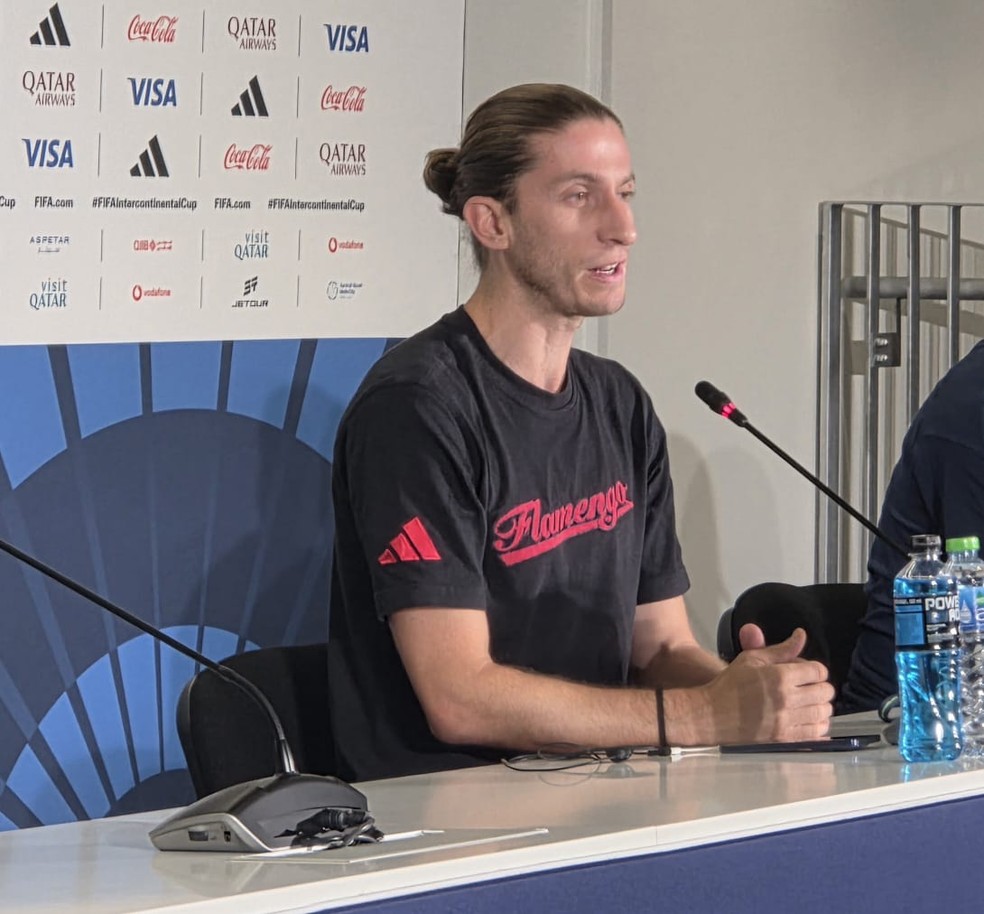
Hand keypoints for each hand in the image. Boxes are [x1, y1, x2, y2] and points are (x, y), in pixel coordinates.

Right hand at [690, 627, 833, 744]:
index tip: (808, 671)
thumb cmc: (730, 684)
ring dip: (821, 706)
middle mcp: (787, 699)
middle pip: (825, 692)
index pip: (818, 671)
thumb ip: (781, 649)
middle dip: (821, 686)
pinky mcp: (785, 738)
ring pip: (824, 713)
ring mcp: (787, 721)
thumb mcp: (752, 658)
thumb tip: (801, 635)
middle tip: (809, 686)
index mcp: (780, 676)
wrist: (712, 714)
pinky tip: (810, 719)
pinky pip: (816, 733)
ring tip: (809, 703)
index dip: (816, 669)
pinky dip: (819, 726)